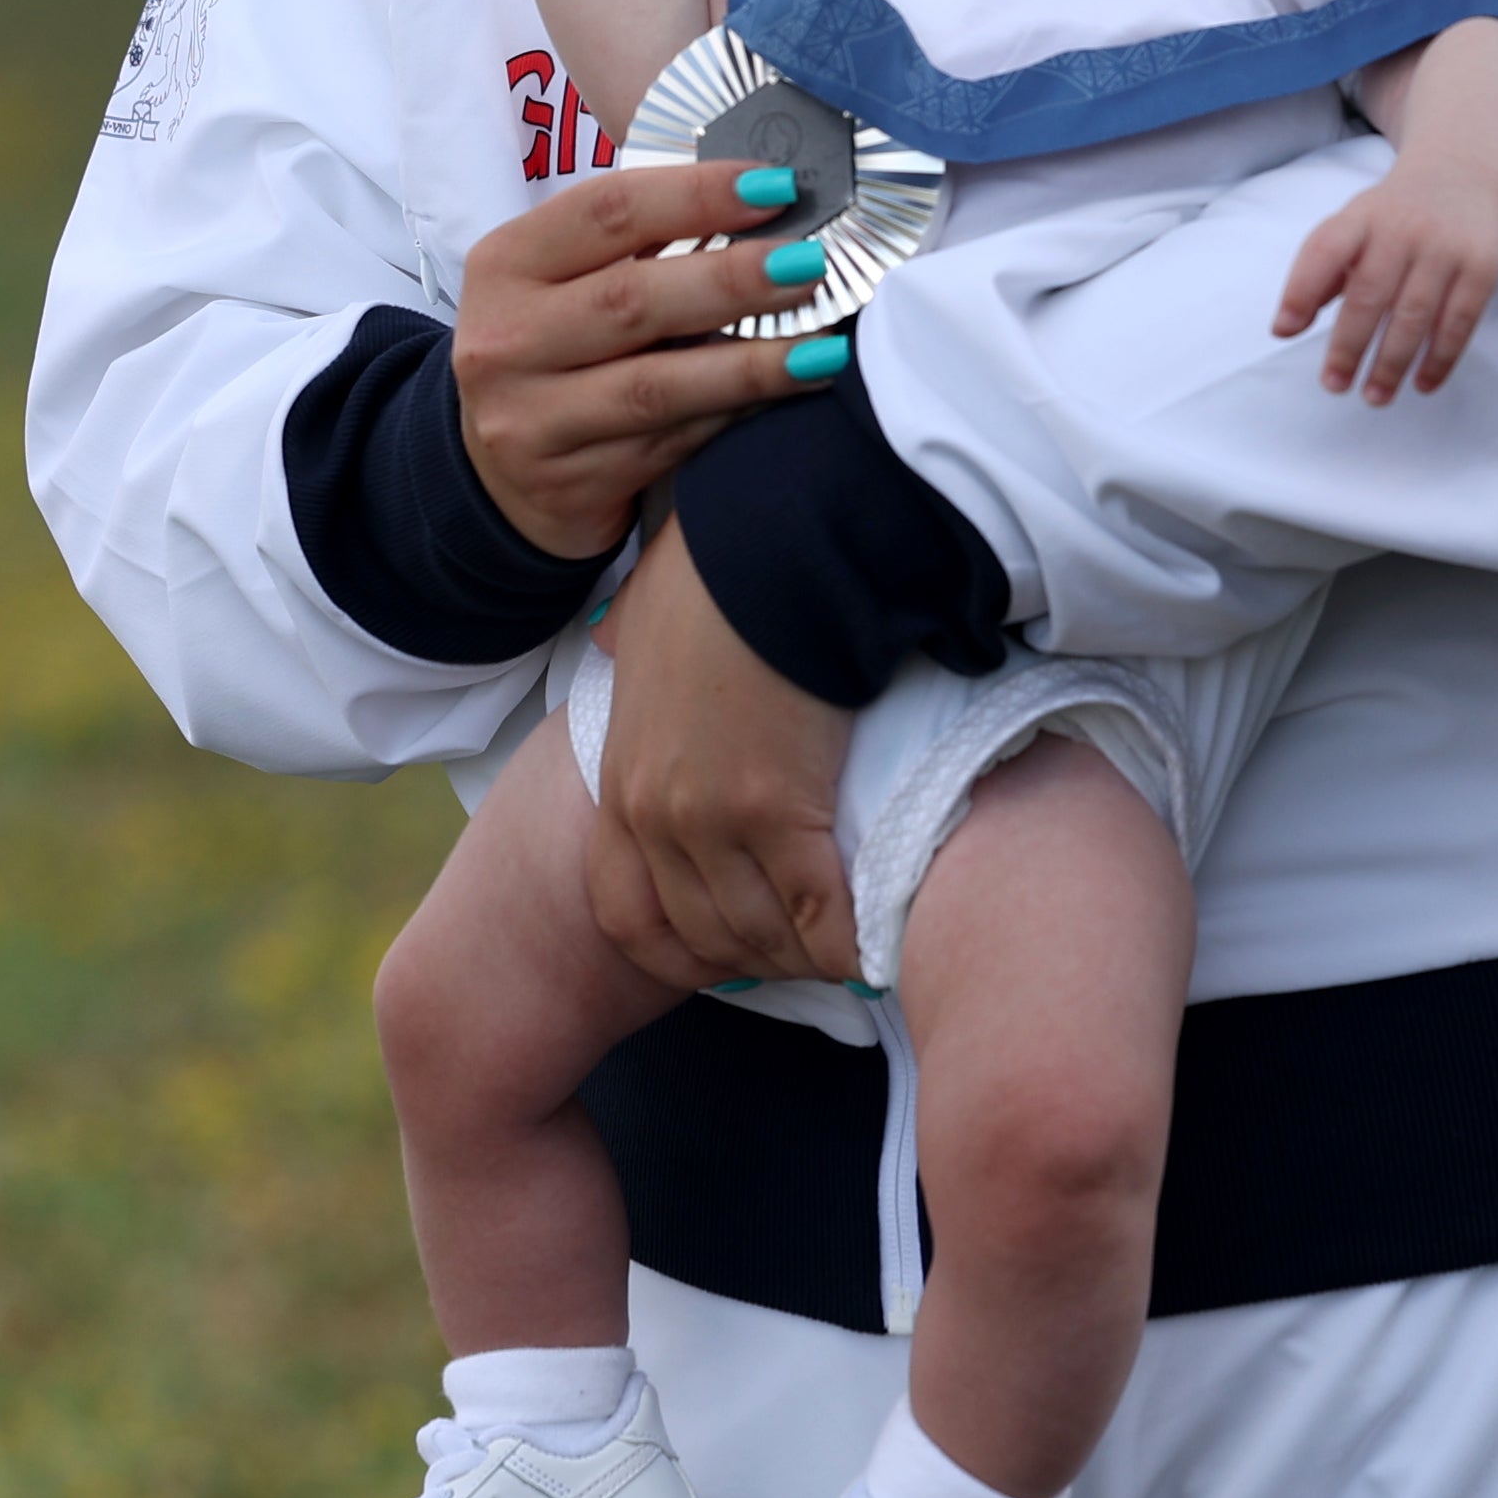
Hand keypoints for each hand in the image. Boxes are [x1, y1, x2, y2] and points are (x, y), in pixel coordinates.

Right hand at [452, 158, 821, 556]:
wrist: (498, 476)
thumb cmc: (557, 351)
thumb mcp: (563, 284)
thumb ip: (639, 243)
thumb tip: (767, 201)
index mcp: (506, 263)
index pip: (606, 211)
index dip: (697, 194)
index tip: (777, 186)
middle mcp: (504, 340)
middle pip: (632, 300)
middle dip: (733, 278)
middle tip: (811, 263)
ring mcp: (529, 421)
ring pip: (656, 387)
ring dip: (751, 363)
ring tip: (822, 342)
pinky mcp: (567, 483)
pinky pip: (671, 444)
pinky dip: (735, 416)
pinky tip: (788, 394)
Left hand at [580, 525, 860, 988]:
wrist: (769, 541)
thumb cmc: (718, 564)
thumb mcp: (640, 612)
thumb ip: (628, 644)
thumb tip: (619, 637)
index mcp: (621, 778)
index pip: (625, 914)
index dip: (681, 951)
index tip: (734, 949)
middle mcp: (656, 813)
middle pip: (703, 936)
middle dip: (762, 957)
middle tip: (814, 947)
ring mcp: (711, 818)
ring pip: (762, 934)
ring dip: (811, 953)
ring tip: (854, 943)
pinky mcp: (777, 809)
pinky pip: (819, 912)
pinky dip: (851, 938)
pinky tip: (878, 937)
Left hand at [1270, 167, 1497, 403]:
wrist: (1467, 176)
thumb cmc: (1395, 216)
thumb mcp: (1353, 225)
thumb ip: (1320, 271)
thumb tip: (1284, 328)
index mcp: (1361, 217)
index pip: (1325, 250)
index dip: (1301, 290)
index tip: (1284, 332)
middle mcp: (1402, 228)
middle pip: (1370, 294)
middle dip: (1349, 345)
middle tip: (1334, 385)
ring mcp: (1445, 247)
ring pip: (1415, 314)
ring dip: (1392, 362)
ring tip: (1375, 397)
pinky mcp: (1482, 266)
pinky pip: (1460, 320)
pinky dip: (1440, 358)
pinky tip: (1422, 384)